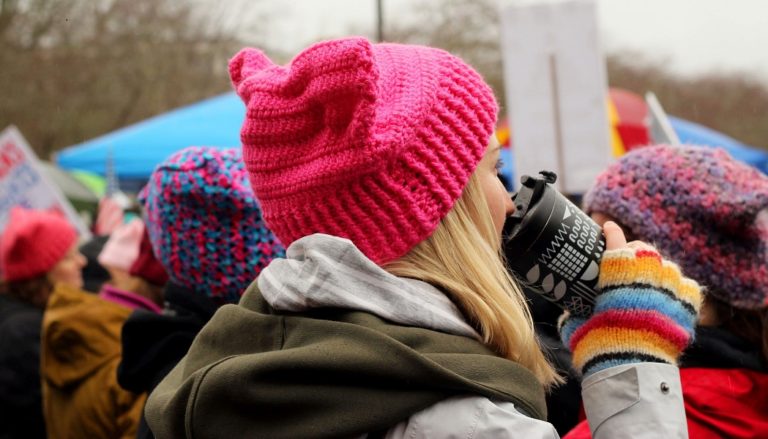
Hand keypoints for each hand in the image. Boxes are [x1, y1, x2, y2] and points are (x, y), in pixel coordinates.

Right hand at [559, 222, 702, 376]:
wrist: (631, 368)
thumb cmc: (599, 345)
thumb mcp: (577, 324)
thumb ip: (576, 311)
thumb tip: (569, 310)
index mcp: (617, 272)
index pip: (615, 240)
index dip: (610, 231)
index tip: (607, 227)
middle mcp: (646, 273)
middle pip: (644, 248)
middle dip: (635, 251)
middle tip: (629, 260)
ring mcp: (670, 287)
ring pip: (668, 266)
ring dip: (658, 271)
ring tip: (651, 284)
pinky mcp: (688, 306)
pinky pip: (688, 287)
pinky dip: (679, 290)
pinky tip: (671, 298)